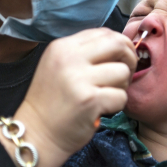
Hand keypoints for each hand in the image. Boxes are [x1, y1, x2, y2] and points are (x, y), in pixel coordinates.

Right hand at [0, 28, 136, 166]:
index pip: (103, 32)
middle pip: (117, 44)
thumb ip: (85, 53)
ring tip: (107, 96)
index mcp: (62, 47)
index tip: (120, 60)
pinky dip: (117, 105)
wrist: (37, 133)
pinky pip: (121, 96)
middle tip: (124, 76)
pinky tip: (102, 109)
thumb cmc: (52, 102)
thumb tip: (120, 45)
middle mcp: (69, 58)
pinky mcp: (89, 100)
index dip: (120, 45)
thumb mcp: (60, 67)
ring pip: (122, 72)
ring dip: (122, 86)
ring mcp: (78, 79)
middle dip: (129, 59)